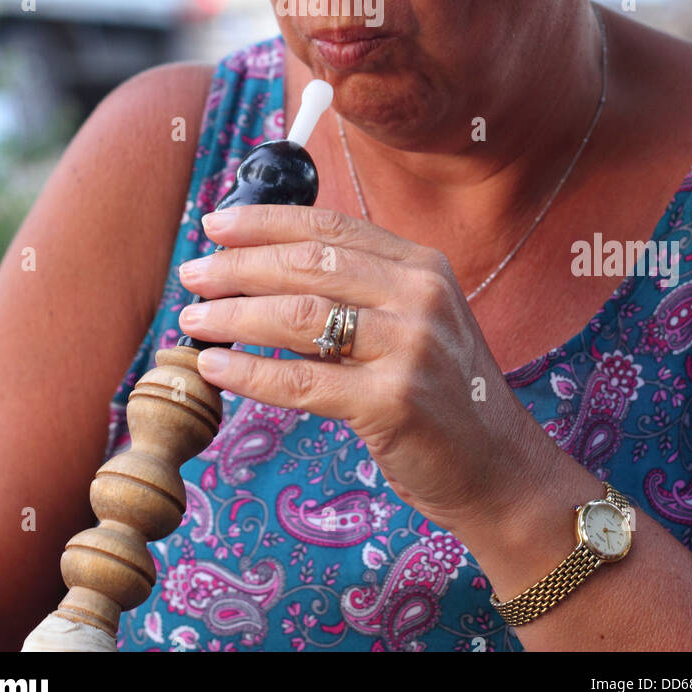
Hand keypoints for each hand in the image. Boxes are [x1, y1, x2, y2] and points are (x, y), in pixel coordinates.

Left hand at [177, 203, 534, 541]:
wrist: (499, 469)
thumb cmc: (442, 394)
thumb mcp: (414, 322)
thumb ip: (358, 292)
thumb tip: (262, 272)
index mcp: (422, 266)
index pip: (330, 227)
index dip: (266, 221)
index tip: (216, 224)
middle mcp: (420, 296)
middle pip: (308, 265)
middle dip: (238, 266)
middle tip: (193, 274)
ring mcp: (411, 347)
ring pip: (299, 317)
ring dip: (234, 316)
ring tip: (193, 320)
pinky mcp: (395, 402)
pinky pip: (303, 381)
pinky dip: (250, 372)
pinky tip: (216, 367)